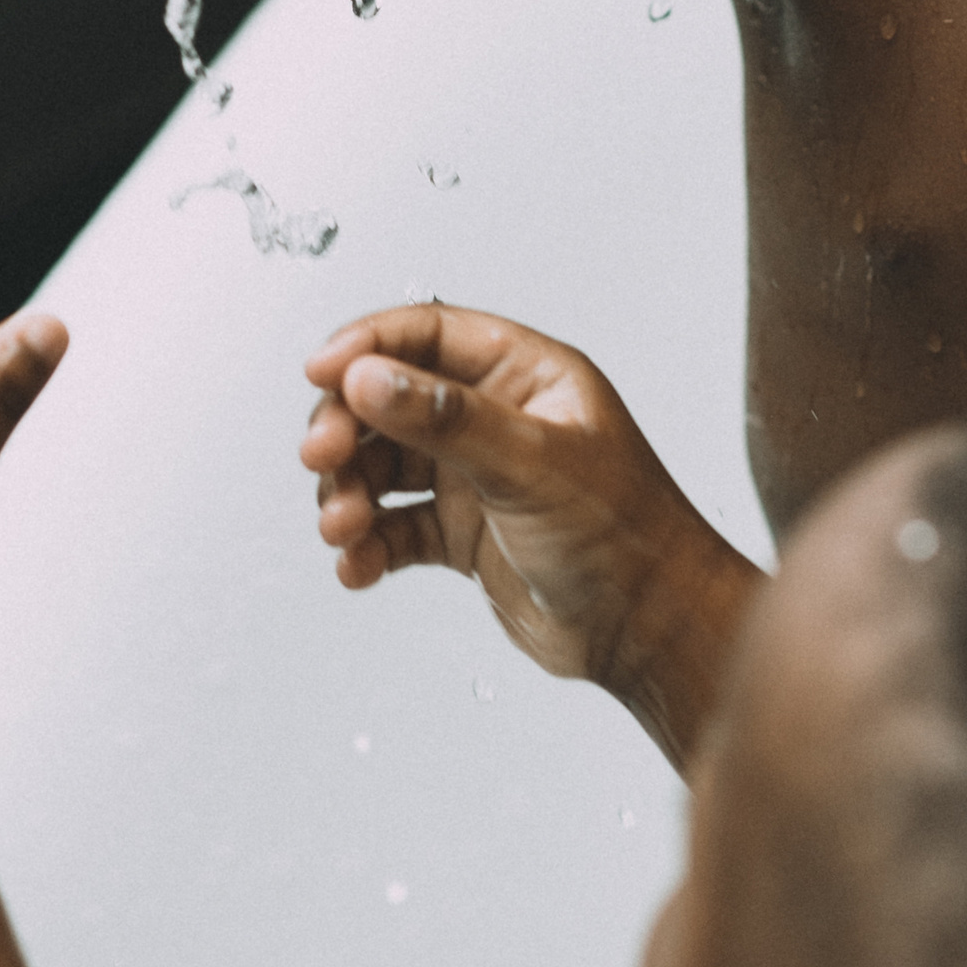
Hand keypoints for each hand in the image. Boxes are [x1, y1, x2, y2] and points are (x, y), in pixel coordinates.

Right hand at [299, 302, 760, 763]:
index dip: (367, 346)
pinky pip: (393, 527)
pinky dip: (367, 544)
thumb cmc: (625, 534)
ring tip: (343, 528)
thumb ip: (446, 419)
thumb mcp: (532, 462)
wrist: (647, 630)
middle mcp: (495, 418)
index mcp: (526, 376)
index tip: (319, 371)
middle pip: (388, 400)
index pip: (428, 335)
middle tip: (323, 460)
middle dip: (346, 428)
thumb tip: (369, 376)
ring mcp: (475, 477)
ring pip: (382, 466)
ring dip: (350, 492)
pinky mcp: (462, 535)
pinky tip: (357, 566)